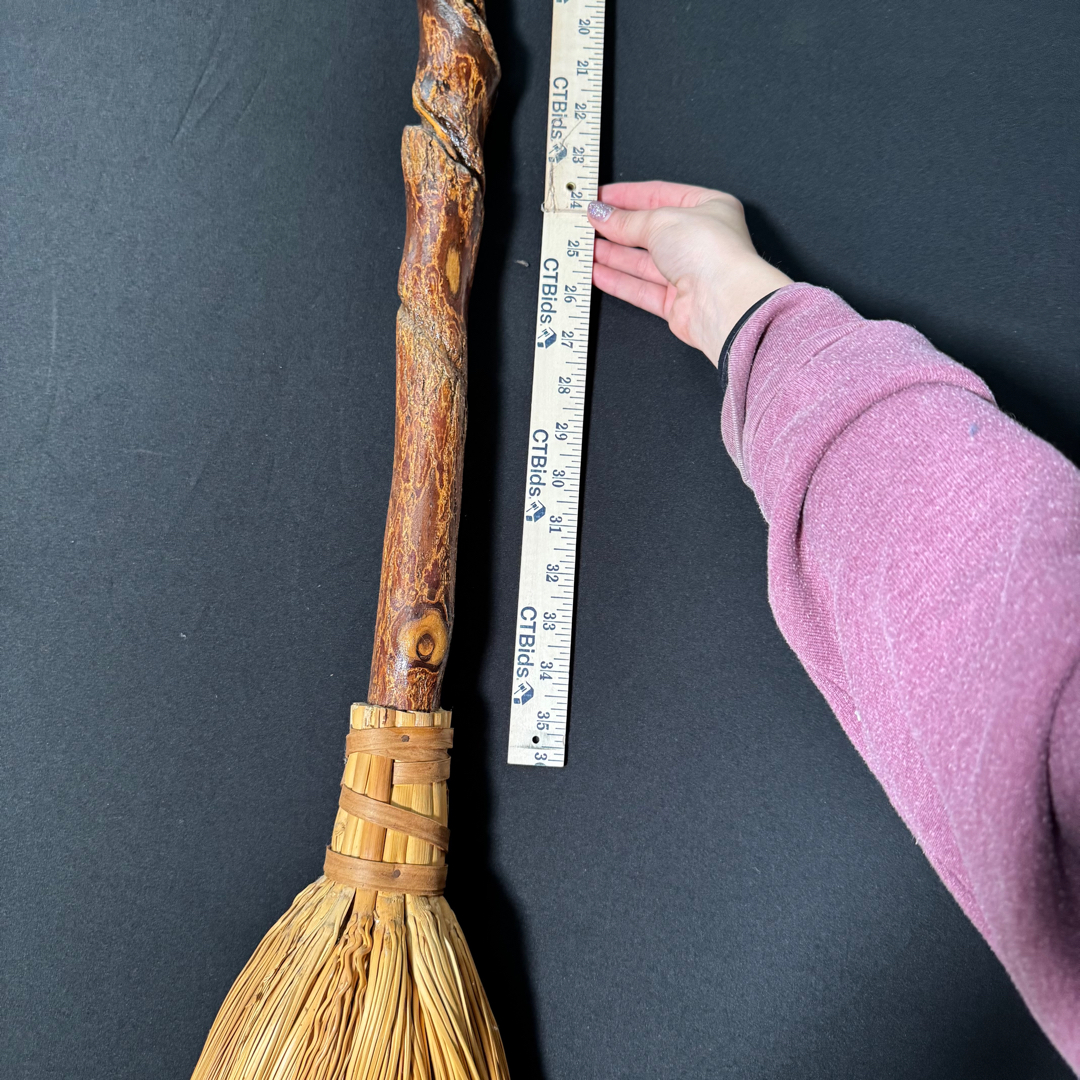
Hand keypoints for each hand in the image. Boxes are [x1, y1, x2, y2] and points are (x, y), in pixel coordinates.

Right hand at [588, 181, 791, 365]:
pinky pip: (641, 288)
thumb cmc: (711, 253)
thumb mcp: (661, 220)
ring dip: (612, 254)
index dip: (626, 196)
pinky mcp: (677, 303)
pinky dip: (618, 280)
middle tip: (587, 223)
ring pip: (642, 262)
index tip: (599, 197)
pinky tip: (597, 272)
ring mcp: (689, 273)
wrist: (723, 302)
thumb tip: (602, 214)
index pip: (659, 196)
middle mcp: (700, 241)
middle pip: (649, 231)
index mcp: (708, 208)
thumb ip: (627, 220)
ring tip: (584, 248)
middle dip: (616, 228)